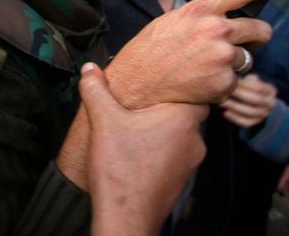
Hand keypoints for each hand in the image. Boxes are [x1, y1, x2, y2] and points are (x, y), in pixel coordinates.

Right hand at [79, 63, 208, 235]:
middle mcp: (194, 140)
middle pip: (188, 115)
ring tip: (140, 127)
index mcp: (182, 119)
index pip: (200, 93)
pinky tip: (140, 152)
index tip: (170, 81)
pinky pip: (175, 158)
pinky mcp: (180, 181)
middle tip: (146, 103)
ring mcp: (190, 164)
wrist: (126, 218)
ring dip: (164, 132)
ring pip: (181, 138)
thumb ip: (97, 91)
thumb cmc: (121, 169)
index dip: (186, 86)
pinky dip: (161, 152)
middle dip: (168, 109)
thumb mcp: (104, 121)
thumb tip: (89, 70)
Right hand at [106, 0, 288, 108]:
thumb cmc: (149, 53)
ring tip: (202, 69)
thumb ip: (202, 16)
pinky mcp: (224, 83)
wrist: (135, 86)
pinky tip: (199, 83)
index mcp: (201, 10)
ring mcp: (222, 57)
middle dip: (255, 40)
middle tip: (235, 48)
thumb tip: (227, 17)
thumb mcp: (173, 22)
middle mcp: (215, 29)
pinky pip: (235, 81)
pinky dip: (222, 85)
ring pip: (247, 59)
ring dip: (233, 65)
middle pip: (259, 30)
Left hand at [219, 74, 276, 127]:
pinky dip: (235, 118)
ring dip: (235, 107)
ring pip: (250, 112)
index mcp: (271, 91)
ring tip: (222, 102)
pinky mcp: (256, 122)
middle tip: (225, 90)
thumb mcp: (251, 80)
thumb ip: (246, 78)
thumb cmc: (249, 87)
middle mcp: (271, 103)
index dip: (245, 84)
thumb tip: (235, 76)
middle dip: (239, 95)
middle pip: (256, 100)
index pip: (259, 87)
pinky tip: (225, 113)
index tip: (232, 80)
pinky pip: (246, 122)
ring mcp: (264, 114)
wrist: (256, 102)